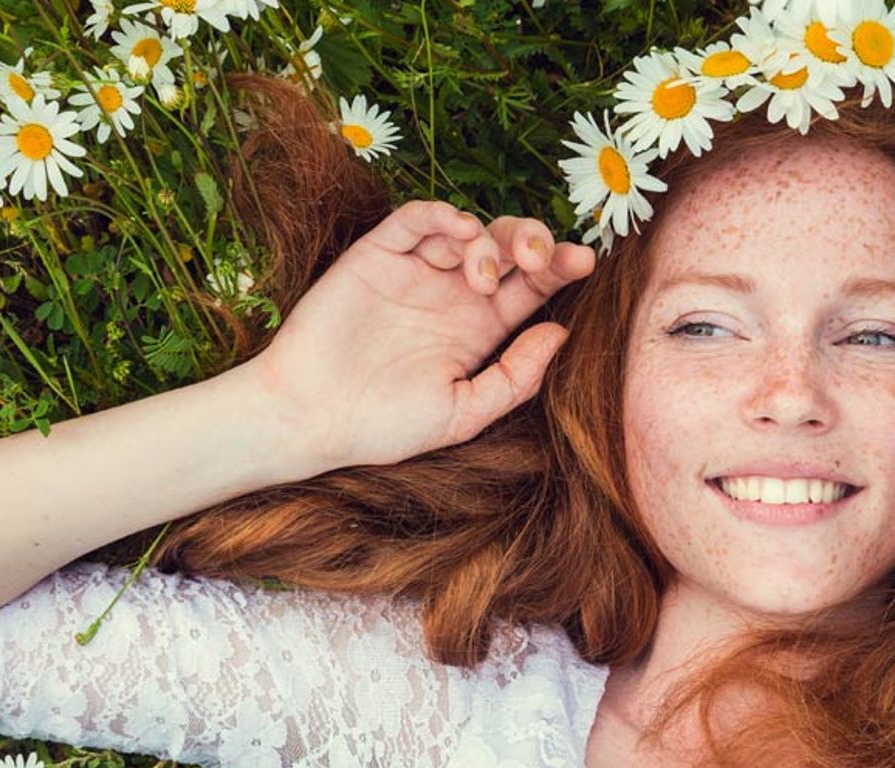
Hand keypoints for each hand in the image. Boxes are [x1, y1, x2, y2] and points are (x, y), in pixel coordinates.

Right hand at [245, 199, 596, 470]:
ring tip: (482, 277)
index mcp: (479, 330)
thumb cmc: (383, 425)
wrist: (309, 418)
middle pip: (508, 248)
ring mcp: (415, 272)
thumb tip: (560, 332)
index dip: (560, 267)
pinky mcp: (377, 256)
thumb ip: (514, 377)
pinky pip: (415, 220)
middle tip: (538, 259)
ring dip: (487, 240)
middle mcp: (452, 295)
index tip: (585, 261)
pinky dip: (441, 215)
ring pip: (467, 230)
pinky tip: (460, 230)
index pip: (530, 288)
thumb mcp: (463, 413)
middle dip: (533, 242)